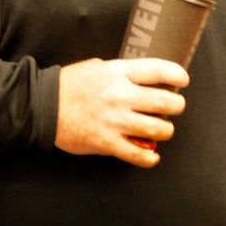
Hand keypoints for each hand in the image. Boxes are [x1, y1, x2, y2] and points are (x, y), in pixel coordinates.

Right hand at [54, 58, 188, 167]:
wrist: (43, 107)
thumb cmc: (69, 85)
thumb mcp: (96, 68)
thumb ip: (121, 73)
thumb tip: (143, 78)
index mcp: (118, 74)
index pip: (158, 70)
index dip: (177, 75)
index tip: (182, 80)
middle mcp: (121, 96)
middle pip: (165, 101)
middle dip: (177, 105)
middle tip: (175, 106)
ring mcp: (115, 121)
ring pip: (158, 128)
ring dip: (166, 130)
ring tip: (162, 129)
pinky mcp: (108, 143)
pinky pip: (139, 154)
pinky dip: (150, 157)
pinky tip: (152, 155)